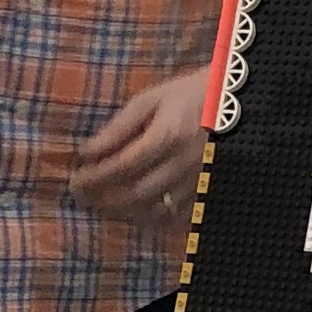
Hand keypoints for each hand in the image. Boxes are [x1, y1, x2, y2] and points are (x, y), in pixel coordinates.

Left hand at [68, 65, 207, 224]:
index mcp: (168, 136)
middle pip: (134, 194)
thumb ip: (119, 127)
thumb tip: (86, 153)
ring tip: (101, 203)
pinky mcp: (205, 191)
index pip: (121, 166)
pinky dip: (148, 216)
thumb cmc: (191, 94)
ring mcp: (197, 182)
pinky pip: (173, 215)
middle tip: (81, 196)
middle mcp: (183, 164)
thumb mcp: (152, 99)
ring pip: (152, 211)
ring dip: (122, 211)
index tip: (74, 180)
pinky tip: (132, 208)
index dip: (94, 178)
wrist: (236, 103)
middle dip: (102, 199)